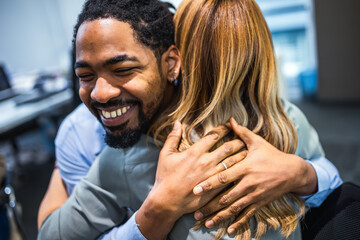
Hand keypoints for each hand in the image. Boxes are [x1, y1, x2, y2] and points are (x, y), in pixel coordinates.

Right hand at [136, 121, 244, 238]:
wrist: (168, 200)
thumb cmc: (165, 177)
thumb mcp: (165, 155)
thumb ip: (173, 137)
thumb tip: (177, 123)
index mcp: (195, 152)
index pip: (214, 135)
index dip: (224, 128)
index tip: (230, 124)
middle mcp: (206, 162)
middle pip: (228, 147)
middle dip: (237, 141)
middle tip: (243, 138)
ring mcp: (212, 175)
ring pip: (232, 162)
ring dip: (241, 155)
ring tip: (248, 151)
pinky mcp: (216, 187)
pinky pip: (231, 177)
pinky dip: (238, 171)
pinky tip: (243, 169)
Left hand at [192, 118, 316, 233]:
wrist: (293, 171)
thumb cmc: (272, 155)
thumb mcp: (258, 142)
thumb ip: (241, 132)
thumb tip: (229, 120)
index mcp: (245, 168)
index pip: (223, 177)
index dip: (209, 184)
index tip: (195, 189)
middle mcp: (248, 183)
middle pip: (226, 196)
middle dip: (210, 205)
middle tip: (195, 211)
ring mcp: (255, 195)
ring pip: (234, 208)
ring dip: (220, 216)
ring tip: (206, 223)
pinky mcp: (260, 202)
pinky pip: (248, 215)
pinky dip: (238, 223)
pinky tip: (229, 230)